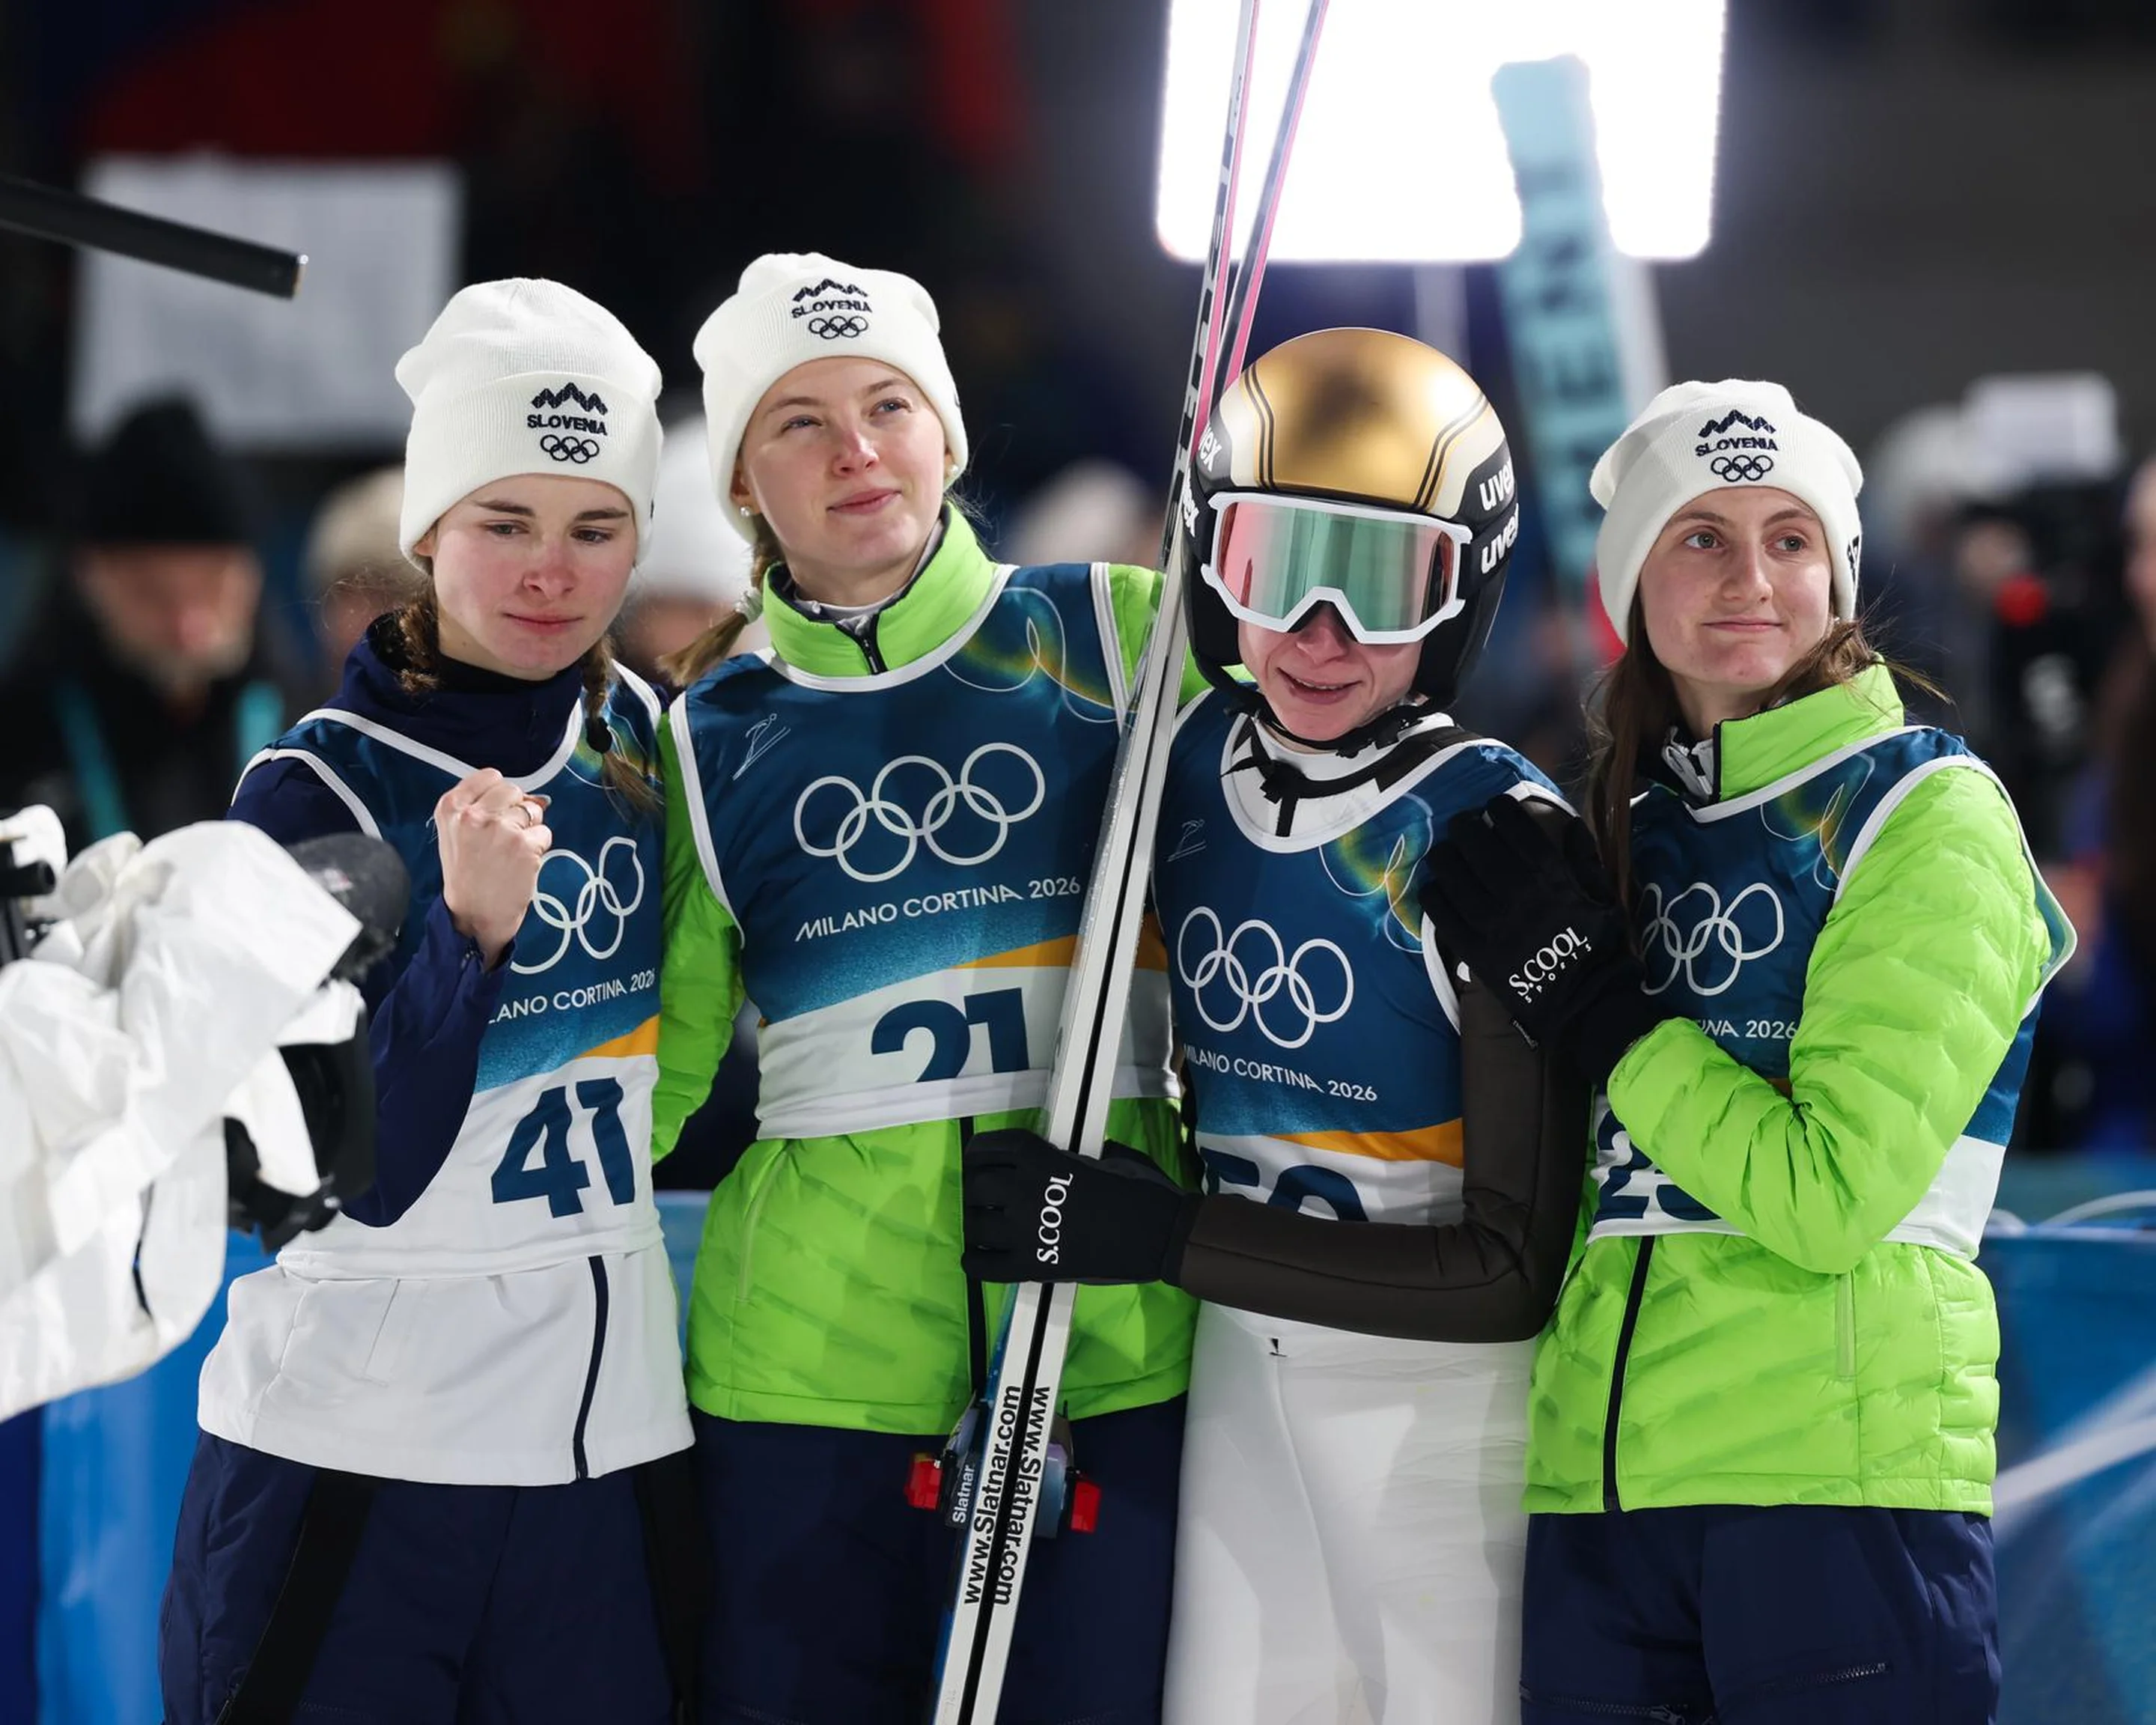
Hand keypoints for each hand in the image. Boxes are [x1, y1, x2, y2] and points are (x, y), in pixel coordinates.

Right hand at [435, 769, 550, 967]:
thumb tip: (531, 796)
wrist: (473, 915)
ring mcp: (501, 829)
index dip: (499, 795)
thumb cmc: (466, 874)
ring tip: (511, 853)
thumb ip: (480, 807)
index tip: (495, 814)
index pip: (490, 777)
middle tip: (505, 838)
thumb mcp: (456, 833)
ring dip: (529, 829)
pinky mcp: (524, 845)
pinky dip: (539, 847)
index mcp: (451, 807)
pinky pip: (544, 832)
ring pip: (532, 810)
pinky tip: (521, 864)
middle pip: (513, 790)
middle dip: (516, 810)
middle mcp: (474, 814)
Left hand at [961, 1129, 1197, 1285]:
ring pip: (975, 1226)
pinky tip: (977, 1258)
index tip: (978, 1159)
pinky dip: (975, 1262)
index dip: (978, 1153)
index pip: (989, 1149)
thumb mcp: (1108, 1155)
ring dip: (976, 1224)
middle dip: (977, 1190)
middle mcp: (1025, 1192)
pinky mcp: (1034, 1267)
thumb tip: (1069, 1153)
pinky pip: (985, 1268)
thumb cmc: (1142, 1190)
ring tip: (984, 1225)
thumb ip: (1075, 1155)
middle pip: (975, 1187)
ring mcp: (1027, 1232)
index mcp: (1042, 1159)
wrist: (1162, 1234)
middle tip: (984, 1196)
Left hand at [1420, 794, 1669, 1086]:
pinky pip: (1441, 912)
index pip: (1514, 825)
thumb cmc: (1599, 948)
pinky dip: (1434, 894)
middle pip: (1474, 841)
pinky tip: (1437, 888)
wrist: (1586, 1002)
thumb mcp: (1604, 897)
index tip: (1495, 807)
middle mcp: (1516, 892)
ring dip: (1445, 856)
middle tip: (1464, 825)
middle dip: (1465, 825)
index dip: (1500, 808)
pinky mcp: (1473, 948)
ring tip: (1447, 854)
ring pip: (1450, 872)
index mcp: (1551, 876)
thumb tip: (1568, 824)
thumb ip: (1585, 858)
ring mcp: (1491, 921)